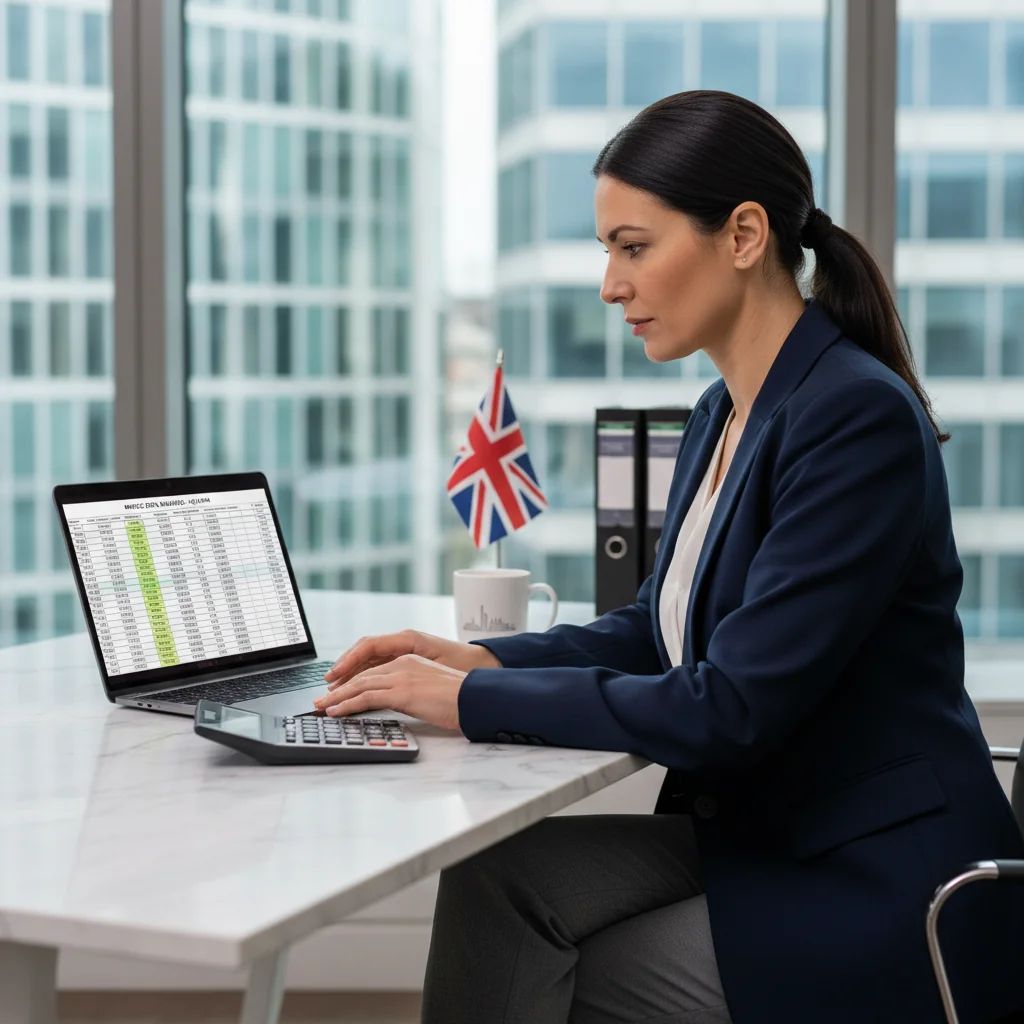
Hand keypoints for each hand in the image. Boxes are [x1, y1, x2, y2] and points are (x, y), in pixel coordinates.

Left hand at [313, 630, 500, 729]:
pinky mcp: (401, 691)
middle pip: (362, 675)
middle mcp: (402, 664)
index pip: (373, 670)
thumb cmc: (461, 698)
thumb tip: (400, 703)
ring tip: (321, 706)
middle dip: (339, 688)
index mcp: (410, 660)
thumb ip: (412, 692)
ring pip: (359, 684)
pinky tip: (336, 711)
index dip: (353, 681)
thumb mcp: (431, 690)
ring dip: (337, 697)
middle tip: (320, 699)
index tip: (338, 691)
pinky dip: (347, 704)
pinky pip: (366, 697)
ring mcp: (401, 676)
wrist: (475, 697)